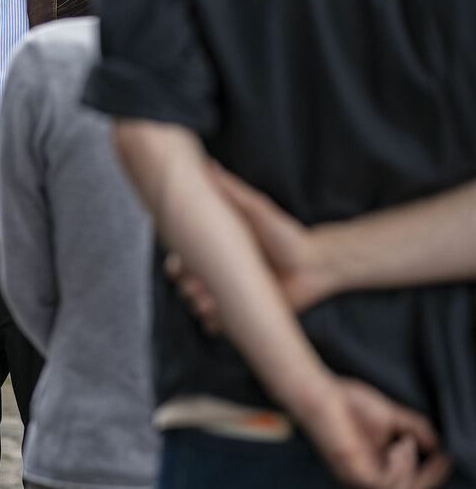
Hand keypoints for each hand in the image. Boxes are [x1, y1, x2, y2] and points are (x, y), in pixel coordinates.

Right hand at [168, 164, 339, 333]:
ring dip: (200, 306)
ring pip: (198, 306)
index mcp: (217, 250)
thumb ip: (232, 190)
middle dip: (187, 286)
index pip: (182, 258)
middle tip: (200, 284)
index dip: (177, 262)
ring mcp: (230, 295)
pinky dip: (213, 325)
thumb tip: (208, 164)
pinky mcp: (244, 315)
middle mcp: (220, 273)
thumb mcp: (257, 210)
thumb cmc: (286, 235)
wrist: (314, 265)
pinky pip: (217, 326)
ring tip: (213, 302)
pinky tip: (221, 318)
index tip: (181, 263)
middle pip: (185, 284)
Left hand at [294, 376, 448, 488]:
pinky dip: (401, 465)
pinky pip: (384, 483)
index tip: (443, 458)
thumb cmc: (346, 401)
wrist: (317, 390)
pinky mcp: (350, 468)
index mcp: (373, 466)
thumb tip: (437, 445)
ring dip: (412, 467)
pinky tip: (398, 444)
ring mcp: (356, 474)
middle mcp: (364, 475)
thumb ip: (414, 429)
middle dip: (428, 476)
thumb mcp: (391, 416)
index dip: (429, 475)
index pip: (406, 482)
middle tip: (437, 457)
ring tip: (405, 441)